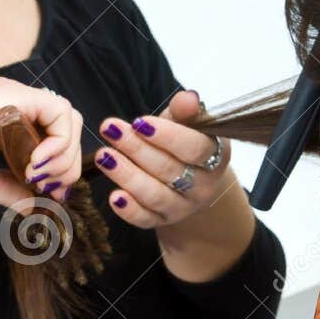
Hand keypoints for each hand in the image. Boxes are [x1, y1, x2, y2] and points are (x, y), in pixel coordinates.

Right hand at [0, 76, 82, 209]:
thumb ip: (14, 192)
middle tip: (46, 189)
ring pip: (69, 118)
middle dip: (67, 166)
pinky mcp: (13, 95)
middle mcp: (16, 106)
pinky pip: (58, 111)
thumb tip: (39, 208)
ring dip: (63, 156)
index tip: (48, 195)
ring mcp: (14, 97)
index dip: (62, 169)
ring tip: (36, 177)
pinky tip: (32, 164)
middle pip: (69, 128)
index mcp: (9, 124)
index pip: (56, 138)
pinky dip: (57, 142)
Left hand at [92, 90, 231, 228]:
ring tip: (103, 157)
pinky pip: (146, 220)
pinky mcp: (162, 221)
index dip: (167, 136)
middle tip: (110, 129)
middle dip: (137, 149)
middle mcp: (203, 186)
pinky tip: (114, 196)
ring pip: (155, 195)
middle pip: (170, 170)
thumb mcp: (187, 122)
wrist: (188, 177)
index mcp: (216, 156)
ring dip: (127, 176)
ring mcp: (184, 207)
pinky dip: (130, 210)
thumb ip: (185, 110)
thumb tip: (187, 97)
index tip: (138, 122)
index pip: (194, 148)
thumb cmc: (184, 141)